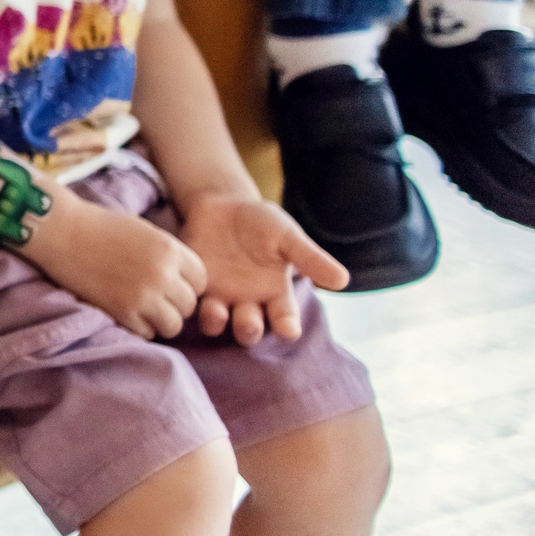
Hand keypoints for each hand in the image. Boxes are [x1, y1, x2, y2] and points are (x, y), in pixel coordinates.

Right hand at [30, 195, 208, 339]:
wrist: (61, 231)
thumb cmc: (100, 227)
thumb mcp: (146, 232)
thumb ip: (169, 256)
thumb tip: (184, 283)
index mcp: (171, 250)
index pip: (201, 281)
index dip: (187, 283)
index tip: (170, 282)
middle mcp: (162, 275)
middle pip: (189, 306)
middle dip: (174, 303)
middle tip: (153, 296)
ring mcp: (143, 296)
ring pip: (173, 325)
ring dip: (160, 319)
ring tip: (142, 308)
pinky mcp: (122, 312)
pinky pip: (147, 332)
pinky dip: (139, 326)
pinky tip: (126, 311)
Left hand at [176, 191, 348, 344]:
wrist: (222, 205)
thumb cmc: (261, 222)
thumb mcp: (287, 235)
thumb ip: (309, 257)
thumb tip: (343, 280)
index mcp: (275, 294)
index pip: (284, 319)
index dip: (287, 327)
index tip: (289, 330)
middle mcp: (248, 302)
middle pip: (249, 328)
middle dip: (249, 329)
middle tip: (249, 322)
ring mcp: (219, 295)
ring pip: (217, 322)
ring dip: (217, 321)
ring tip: (217, 310)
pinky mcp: (194, 284)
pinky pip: (191, 301)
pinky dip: (190, 302)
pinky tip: (192, 293)